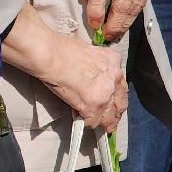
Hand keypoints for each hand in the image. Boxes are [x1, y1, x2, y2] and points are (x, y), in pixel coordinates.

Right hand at [2, 6, 125, 131]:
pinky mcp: (93, 107)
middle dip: (114, 114)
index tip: (112, 104)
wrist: (50, 55)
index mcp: (114, 62)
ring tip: (91, 122)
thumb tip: (91, 80)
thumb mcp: (88, 51)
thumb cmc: (61, 49)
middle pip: (120, 104)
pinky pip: (92, 122)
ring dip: (100, 121)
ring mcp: (105, 95)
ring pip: (108, 117)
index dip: (116, 97)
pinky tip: (77, 116)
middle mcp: (114, 79)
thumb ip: (97, 67)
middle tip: (108, 121)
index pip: (121, 86)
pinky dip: (85, 122)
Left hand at [80, 0, 163, 41]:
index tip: (93, 23)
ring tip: (114, 34)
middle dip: (113, 25)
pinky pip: (141, 2)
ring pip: (134, 8)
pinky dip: (132, 14)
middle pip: (122, 6)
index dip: (96, 11)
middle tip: (105, 36)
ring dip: (123, 24)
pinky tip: (124, 21)